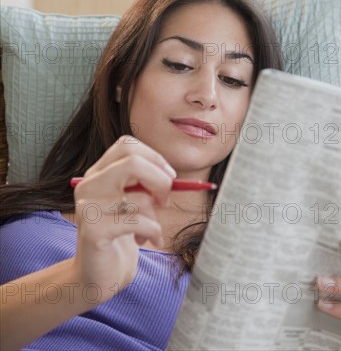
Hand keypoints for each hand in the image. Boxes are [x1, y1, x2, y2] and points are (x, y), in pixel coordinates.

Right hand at [72, 135, 175, 303]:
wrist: (96, 276)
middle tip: (165, 200)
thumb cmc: (120, 235)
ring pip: (140, 196)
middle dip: (160, 180)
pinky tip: (148, 240)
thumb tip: (171, 175)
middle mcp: (88, 185)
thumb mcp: (131, 202)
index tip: (168, 177)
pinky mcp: (93, 231)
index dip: (154, 157)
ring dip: (154, 215)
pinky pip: (138, 221)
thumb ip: (143, 183)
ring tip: (149, 230)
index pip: (126, 145)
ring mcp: (88, 207)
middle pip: (132, 161)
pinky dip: (153, 231)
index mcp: (97, 173)